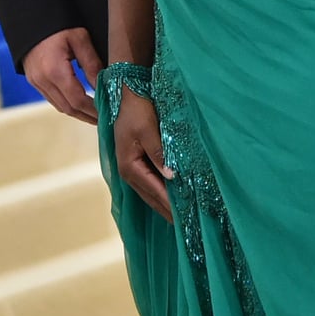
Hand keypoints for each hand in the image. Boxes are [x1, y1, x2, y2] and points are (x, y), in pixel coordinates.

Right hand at [23, 28, 101, 124]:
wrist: (31, 17)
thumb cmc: (59, 24)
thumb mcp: (80, 38)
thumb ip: (92, 63)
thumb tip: (104, 85)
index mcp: (55, 70)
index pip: (77, 99)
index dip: (93, 109)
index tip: (108, 113)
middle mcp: (42, 80)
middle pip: (68, 108)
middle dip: (87, 116)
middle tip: (104, 120)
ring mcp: (36, 82)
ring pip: (59, 106)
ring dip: (77, 112)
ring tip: (94, 115)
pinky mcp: (33, 80)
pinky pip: (52, 98)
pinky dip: (67, 103)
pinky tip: (79, 103)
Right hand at [114, 90, 173, 221]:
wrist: (127, 89)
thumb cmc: (137, 107)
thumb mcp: (147, 128)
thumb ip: (158, 152)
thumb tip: (171, 177)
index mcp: (129, 166)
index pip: (154, 192)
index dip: (170, 205)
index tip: (186, 219)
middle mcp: (128, 171)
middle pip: (151, 197)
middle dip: (168, 210)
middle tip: (187, 226)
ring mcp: (131, 167)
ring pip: (150, 192)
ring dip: (165, 203)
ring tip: (182, 217)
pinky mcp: (137, 160)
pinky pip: (151, 182)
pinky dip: (162, 191)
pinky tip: (173, 195)